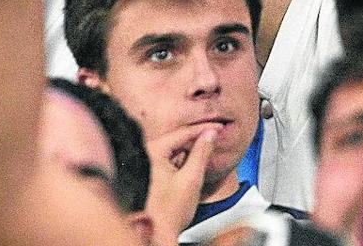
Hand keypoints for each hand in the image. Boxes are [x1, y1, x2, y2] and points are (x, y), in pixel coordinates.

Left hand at [145, 124, 220, 244]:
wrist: (154, 237)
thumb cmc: (166, 214)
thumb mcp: (191, 179)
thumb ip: (202, 153)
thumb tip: (210, 135)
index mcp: (152, 151)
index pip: (183, 132)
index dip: (204, 129)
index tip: (219, 127)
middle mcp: (144, 156)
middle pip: (176, 141)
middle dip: (197, 141)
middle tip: (215, 139)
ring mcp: (143, 166)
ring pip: (172, 152)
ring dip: (189, 153)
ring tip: (205, 155)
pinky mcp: (147, 177)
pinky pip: (166, 162)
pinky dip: (180, 163)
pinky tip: (191, 169)